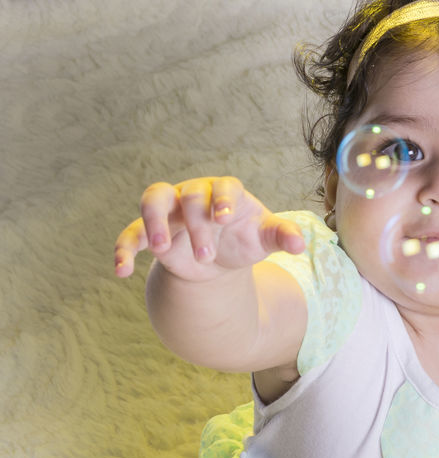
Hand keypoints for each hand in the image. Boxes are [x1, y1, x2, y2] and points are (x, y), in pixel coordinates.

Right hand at [114, 177, 304, 279]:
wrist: (219, 257)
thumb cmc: (244, 239)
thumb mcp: (264, 238)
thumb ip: (281, 236)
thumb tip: (299, 244)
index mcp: (226, 192)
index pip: (223, 186)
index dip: (221, 200)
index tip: (223, 220)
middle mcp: (195, 194)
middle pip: (188, 196)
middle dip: (196, 224)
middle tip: (207, 255)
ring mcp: (170, 210)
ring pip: (153, 200)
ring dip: (153, 222)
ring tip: (158, 249)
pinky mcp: (151, 231)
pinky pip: (131, 233)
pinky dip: (124, 248)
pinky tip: (121, 271)